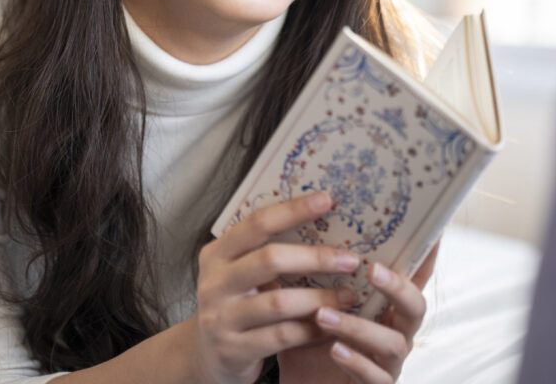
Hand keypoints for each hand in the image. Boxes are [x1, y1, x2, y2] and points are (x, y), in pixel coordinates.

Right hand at [185, 192, 360, 383]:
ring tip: (348, 295)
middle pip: (270, 259)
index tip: (327, 200)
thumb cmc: (235, 303)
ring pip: (279, 302)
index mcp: (216, 253)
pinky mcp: (234, 350)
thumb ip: (263, 252)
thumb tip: (320, 225)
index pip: (257, 223)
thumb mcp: (237, 272)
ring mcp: (221, 317)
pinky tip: (332, 325)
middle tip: (349, 259)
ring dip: (320, 298)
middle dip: (315, 257)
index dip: (293, 210)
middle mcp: (214, 282)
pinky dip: (312, 330)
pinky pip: (282, 337)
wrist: (205, 356)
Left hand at [278, 242, 438, 382]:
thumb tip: (302, 221)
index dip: (427, 254)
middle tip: (372, 269)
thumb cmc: (311, 335)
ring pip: (392, 342)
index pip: (414, 275)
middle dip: (397, 287)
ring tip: (323, 314)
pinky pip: (375, 377)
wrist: (302, 383)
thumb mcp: (315, 298)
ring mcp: (390, 362)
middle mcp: (396, 330)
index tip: (435, 228)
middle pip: (415, 306)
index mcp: (386, 303)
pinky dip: (356, 361)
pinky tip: (334, 349)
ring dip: (358, 326)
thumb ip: (318, 270)